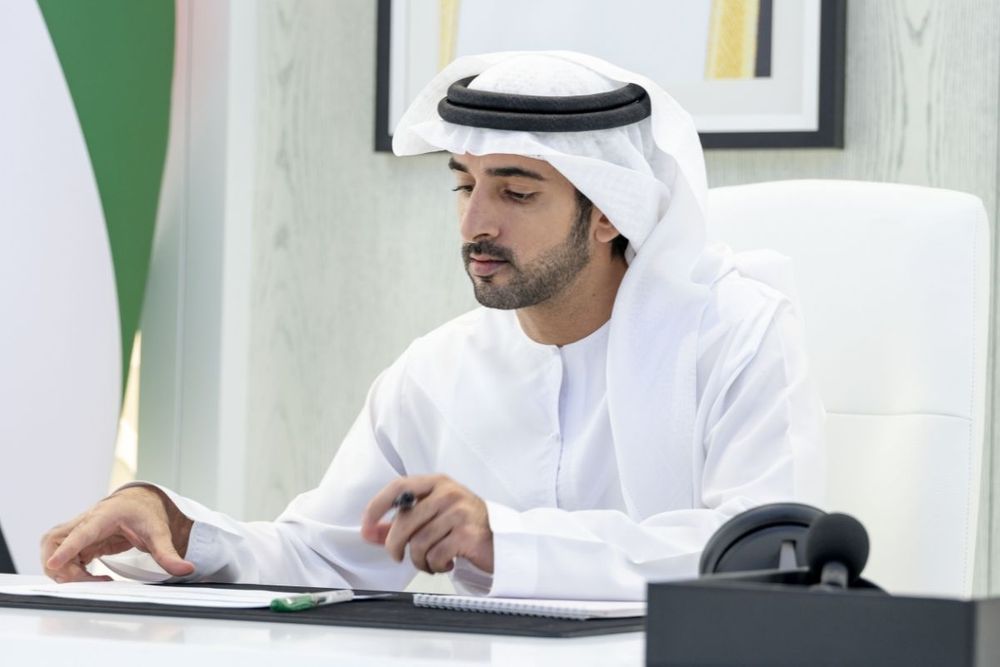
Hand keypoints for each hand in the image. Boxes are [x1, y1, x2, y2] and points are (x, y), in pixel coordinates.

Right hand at [41, 486, 194, 582]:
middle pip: (55, 542)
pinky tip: (89, 577)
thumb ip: (169, 553)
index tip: (54, 563)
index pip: (81, 532)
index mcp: (105, 515)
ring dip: (63, 570)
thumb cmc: (146, 512)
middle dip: (61, 566)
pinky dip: (67, 570)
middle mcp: (86, 520)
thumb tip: (186, 569)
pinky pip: (61, 556)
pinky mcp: (78, 540)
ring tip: (92, 579)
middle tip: (88, 580)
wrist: (141, 502)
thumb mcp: (160, 532)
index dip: (66, 549)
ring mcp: (78, 530)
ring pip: (52, 550)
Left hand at [360, 475, 492, 574]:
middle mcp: (448, 493)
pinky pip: (436, 555)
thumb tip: (370, 533)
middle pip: (405, 521)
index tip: (366, 526)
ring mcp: (460, 512)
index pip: (399, 487)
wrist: (502, 540)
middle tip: (397, 556)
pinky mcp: (468, 534)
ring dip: (419, 560)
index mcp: (437, 483)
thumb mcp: (433, 516)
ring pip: (418, 543)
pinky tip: (445, 563)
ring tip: (430, 561)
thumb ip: (401, 522)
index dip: (377, 506)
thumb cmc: (464, 526)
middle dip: (395, 545)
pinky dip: (436, 566)